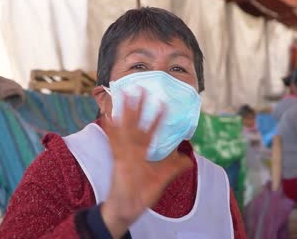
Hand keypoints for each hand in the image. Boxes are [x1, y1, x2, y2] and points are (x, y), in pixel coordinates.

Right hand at [101, 90, 191, 237]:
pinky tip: (108, 117)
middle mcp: (133, 149)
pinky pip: (114, 142)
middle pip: (137, 123)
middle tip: (141, 88)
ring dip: (126, 111)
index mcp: (143, 152)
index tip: (163, 104)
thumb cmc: (142, 193)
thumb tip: (188, 159)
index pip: (151, 130)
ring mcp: (125, 153)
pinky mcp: (118, 160)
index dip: (157, 118)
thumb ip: (174, 167)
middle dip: (139, 107)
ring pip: (126, 127)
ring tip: (126, 95)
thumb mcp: (162, 178)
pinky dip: (111, 130)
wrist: (128, 208)